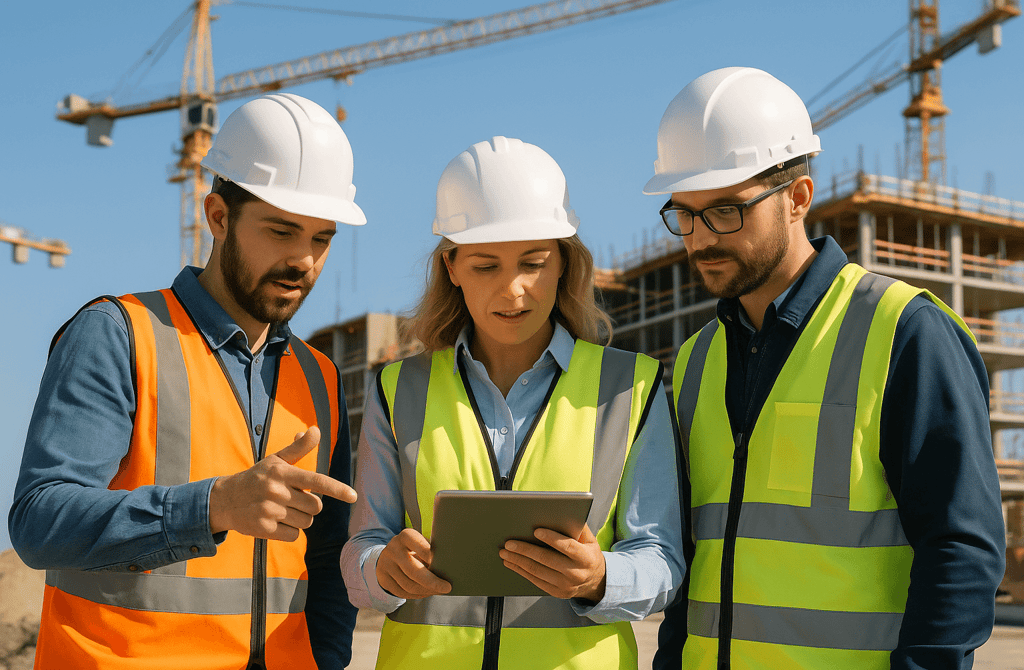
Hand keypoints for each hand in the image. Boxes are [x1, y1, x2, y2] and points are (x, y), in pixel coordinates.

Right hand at [208, 427, 356, 539]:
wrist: (226, 500)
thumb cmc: (257, 478)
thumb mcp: (276, 460)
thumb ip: (298, 448)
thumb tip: (315, 430)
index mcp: (282, 472)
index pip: (316, 481)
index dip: (337, 489)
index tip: (353, 496)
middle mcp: (276, 491)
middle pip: (315, 506)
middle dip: (309, 505)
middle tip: (293, 500)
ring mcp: (269, 511)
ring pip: (306, 522)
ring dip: (300, 519)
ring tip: (283, 510)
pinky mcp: (264, 529)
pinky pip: (294, 535)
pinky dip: (289, 531)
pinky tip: (275, 522)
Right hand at [376, 528, 451, 598]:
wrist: (388, 555)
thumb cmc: (412, 549)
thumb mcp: (420, 543)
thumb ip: (430, 552)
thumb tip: (446, 568)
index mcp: (405, 537)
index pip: (418, 545)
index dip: (430, 555)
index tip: (443, 564)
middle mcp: (393, 550)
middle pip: (413, 570)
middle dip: (432, 582)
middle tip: (446, 587)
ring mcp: (386, 565)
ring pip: (408, 585)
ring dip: (426, 591)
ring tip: (438, 591)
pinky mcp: (383, 579)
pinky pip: (402, 593)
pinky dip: (417, 595)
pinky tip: (426, 593)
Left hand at [499, 524, 605, 601]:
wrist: (595, 582)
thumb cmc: (588, 555)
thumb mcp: (590, 540)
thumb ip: (578, 527)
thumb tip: (561, 512)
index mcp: (585, 558)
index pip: (567, 546)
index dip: (552, 538)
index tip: (536, 530)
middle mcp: (576, 573)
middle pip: (546, 560)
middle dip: (525, 550)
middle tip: (509, 542)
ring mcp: (565, 585)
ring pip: (537, 571)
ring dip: (518, 561)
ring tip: (505, 551)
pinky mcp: (557, 592)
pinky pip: (535, 580)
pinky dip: (521, 570)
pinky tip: (511, 562)